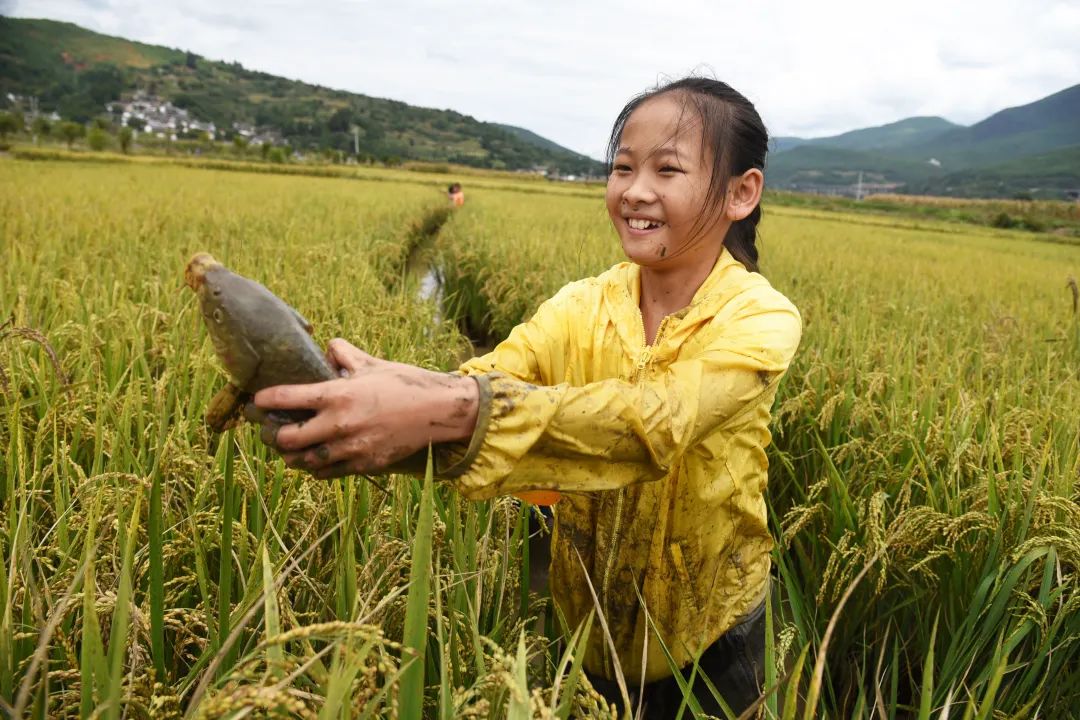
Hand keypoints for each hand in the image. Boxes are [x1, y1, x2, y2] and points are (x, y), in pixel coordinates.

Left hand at [252, 339, 478, 478]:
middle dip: (273, 435)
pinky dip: (317, 467)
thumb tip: (327, 347)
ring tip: (289, 448)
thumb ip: (343, 354)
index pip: (287, 399)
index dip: (265, 400)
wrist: (436, 411)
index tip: (258, 400)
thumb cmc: (404, 383)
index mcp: (337, 395)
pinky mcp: (363, 465)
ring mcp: (351, 448)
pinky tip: (315, 458)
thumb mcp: (371, 363)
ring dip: (292, 455)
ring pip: (304, 461)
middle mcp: (339, 424)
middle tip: (270, 429)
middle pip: (287, 438)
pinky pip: (327, 472)